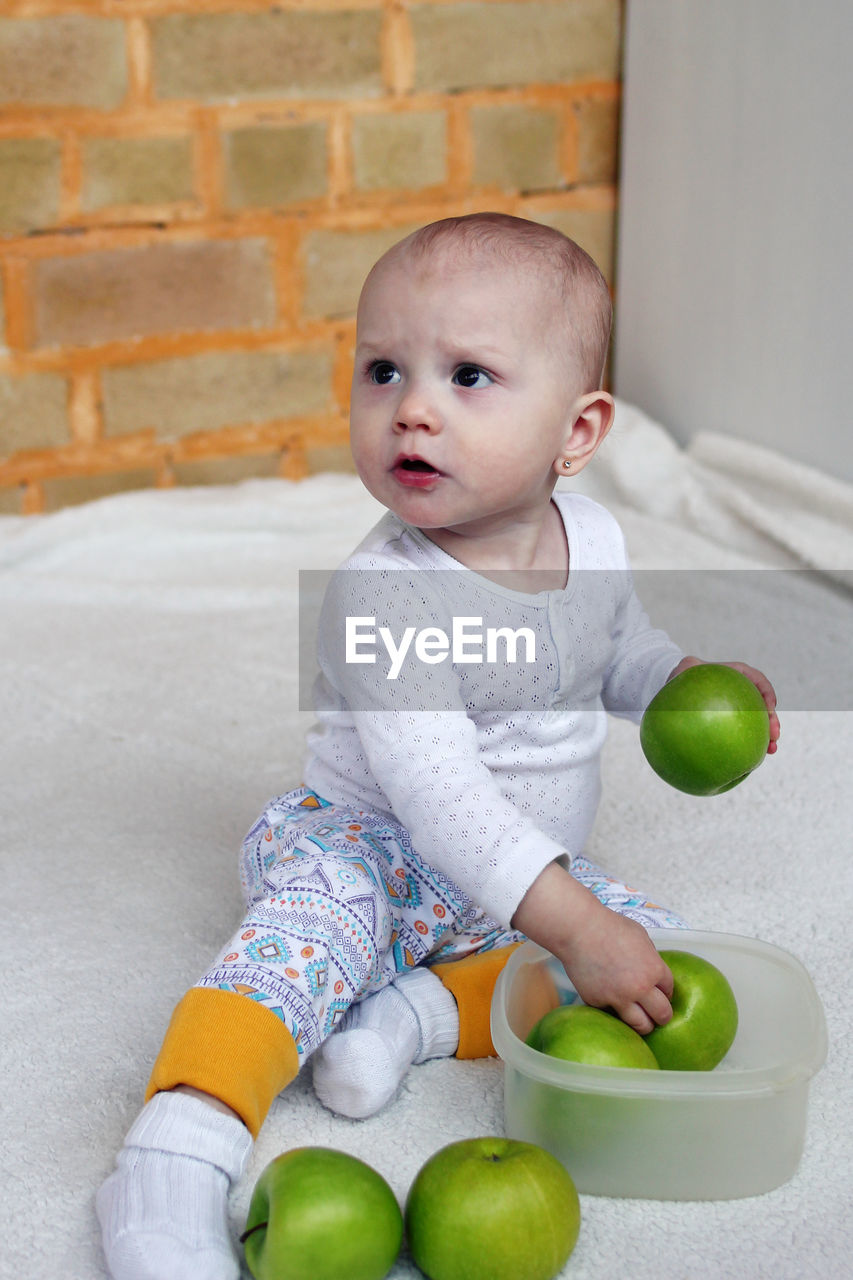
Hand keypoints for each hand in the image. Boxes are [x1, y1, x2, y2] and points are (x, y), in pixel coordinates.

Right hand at [558, 901, 673, 1034]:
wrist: (579, 930)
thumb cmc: (610, 926)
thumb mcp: (640, 936)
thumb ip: (650, 956)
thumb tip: (652, 968)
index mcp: (654, 969)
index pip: (670, 991)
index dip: (666, 992)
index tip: (661, 994)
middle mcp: (640, 988)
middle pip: (662, 1015)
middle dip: (662, 1016)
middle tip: (657, 1015)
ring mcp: (618, 998)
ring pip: (641, 1025)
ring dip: (643, 1024)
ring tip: (640, 1021)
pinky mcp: (598, 1003)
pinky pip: (612, 1014)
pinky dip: (614, 1010)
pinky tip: (611, 1001)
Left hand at [669, 656, 779, 753]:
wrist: (683, 683)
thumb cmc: (686, 674)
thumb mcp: (687, 668)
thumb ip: (686, 669)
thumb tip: (685, 673)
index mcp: (737, 674)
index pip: (757, 680)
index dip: (767, 693)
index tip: (770, 708)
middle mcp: (744, 690)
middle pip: (763, 705)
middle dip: (772, 720)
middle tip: (775, 735)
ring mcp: (742, 706)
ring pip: (759, 720)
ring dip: (768, 735)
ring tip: (771, 749)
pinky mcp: (736, 720)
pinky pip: (746, 732)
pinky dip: (752, 743)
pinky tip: (752, 756)